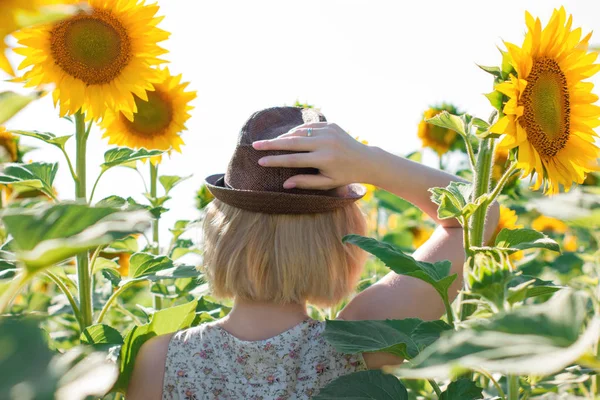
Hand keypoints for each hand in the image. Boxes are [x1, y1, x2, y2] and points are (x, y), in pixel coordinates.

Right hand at [252, 122, 372, 189]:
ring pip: (298, 132)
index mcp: (324, 159)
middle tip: (255, 145)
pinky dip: (297, 131)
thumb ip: (305, 182)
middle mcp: (325, 143)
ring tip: (271, 143)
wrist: (365, 160)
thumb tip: (284, 184)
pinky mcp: (331, 124)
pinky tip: (288, 137)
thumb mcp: (326, 183)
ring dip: (283, 137)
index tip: (260, 161)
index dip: (275, 160)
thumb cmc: (344, 175)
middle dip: (271, 144)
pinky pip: (308, 127)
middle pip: (292, 142)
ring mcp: (329, 131)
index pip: (293, 159)